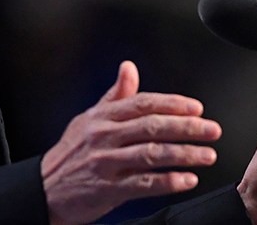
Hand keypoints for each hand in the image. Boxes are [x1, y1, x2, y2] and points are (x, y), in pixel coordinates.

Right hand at [41, 60, 221, 224]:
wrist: (44, 189)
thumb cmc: (70, 153)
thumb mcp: (88, 119)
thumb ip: (114, 95)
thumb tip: (129, 67)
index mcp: (102, 117)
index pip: (143, 104)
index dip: (172, 104)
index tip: (197, 108)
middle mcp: (105, 137)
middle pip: (151, 126)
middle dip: (186, 127)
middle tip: (212, 130)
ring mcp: (106, 162)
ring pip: (151, 154)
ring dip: (184, 155)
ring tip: (207, 155)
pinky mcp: (108, 189)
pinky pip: (144, 184)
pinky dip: (168, 182)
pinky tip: (188, 180)